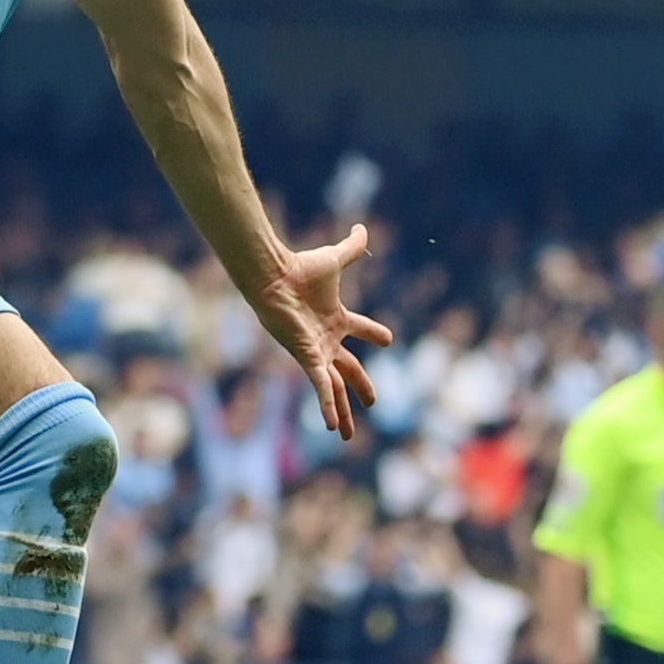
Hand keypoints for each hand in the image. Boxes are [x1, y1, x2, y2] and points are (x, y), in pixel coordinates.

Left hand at [244, 222, 392, 442]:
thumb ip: (352, 246)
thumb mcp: (335, 258)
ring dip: (342, 411)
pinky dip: (327, 405)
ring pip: (334, 388)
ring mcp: (317, 352)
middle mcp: (327, 339)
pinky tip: (333, 427)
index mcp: (335, 318)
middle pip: (349, 369)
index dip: (374, 333)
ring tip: (348, 436)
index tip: (388, 340)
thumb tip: (362, 227)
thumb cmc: (301, 268)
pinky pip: (321, 387)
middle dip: (361, 387)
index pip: (360, 329)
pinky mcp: (308, 358)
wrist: (275, 276)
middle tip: (373, 402)